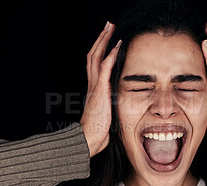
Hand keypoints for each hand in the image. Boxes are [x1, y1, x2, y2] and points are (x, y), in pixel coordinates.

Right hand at [80, 22, 121, 156]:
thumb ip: (109, 104)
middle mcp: (92, 84)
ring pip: (96, 56)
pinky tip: (117, 45)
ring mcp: (95, 86)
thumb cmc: (98, 130)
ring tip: (110, 27)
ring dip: (104, 40)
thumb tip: (117, 105)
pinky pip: (105, 68)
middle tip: (108, 26)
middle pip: (93, 54)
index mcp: (94, 88)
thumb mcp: (106, 113)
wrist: (89, 139)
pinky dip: (110, 55)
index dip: (101, 50)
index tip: (108, 40)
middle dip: (101, 39)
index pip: (95, 63)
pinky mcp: (100, 90)